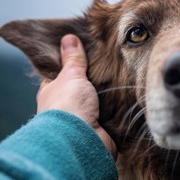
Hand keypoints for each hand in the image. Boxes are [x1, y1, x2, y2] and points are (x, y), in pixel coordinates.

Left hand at [37, 34, 116, 158]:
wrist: (81, 142)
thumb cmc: (68, 107)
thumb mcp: (71, 75)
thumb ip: (73, 59)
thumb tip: (68, 37)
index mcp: (51, 93)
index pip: (60, 75)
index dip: (71, 64)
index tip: (86, 51)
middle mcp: (65, 108)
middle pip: (82, 89)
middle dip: (95, 80)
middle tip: (112, 62)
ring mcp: (83, 121)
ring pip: (98, 103)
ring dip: (108, 96)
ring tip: (125, 76)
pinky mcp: (100, 132)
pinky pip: (111, 117)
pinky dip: (118, 110)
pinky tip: (129, 97)